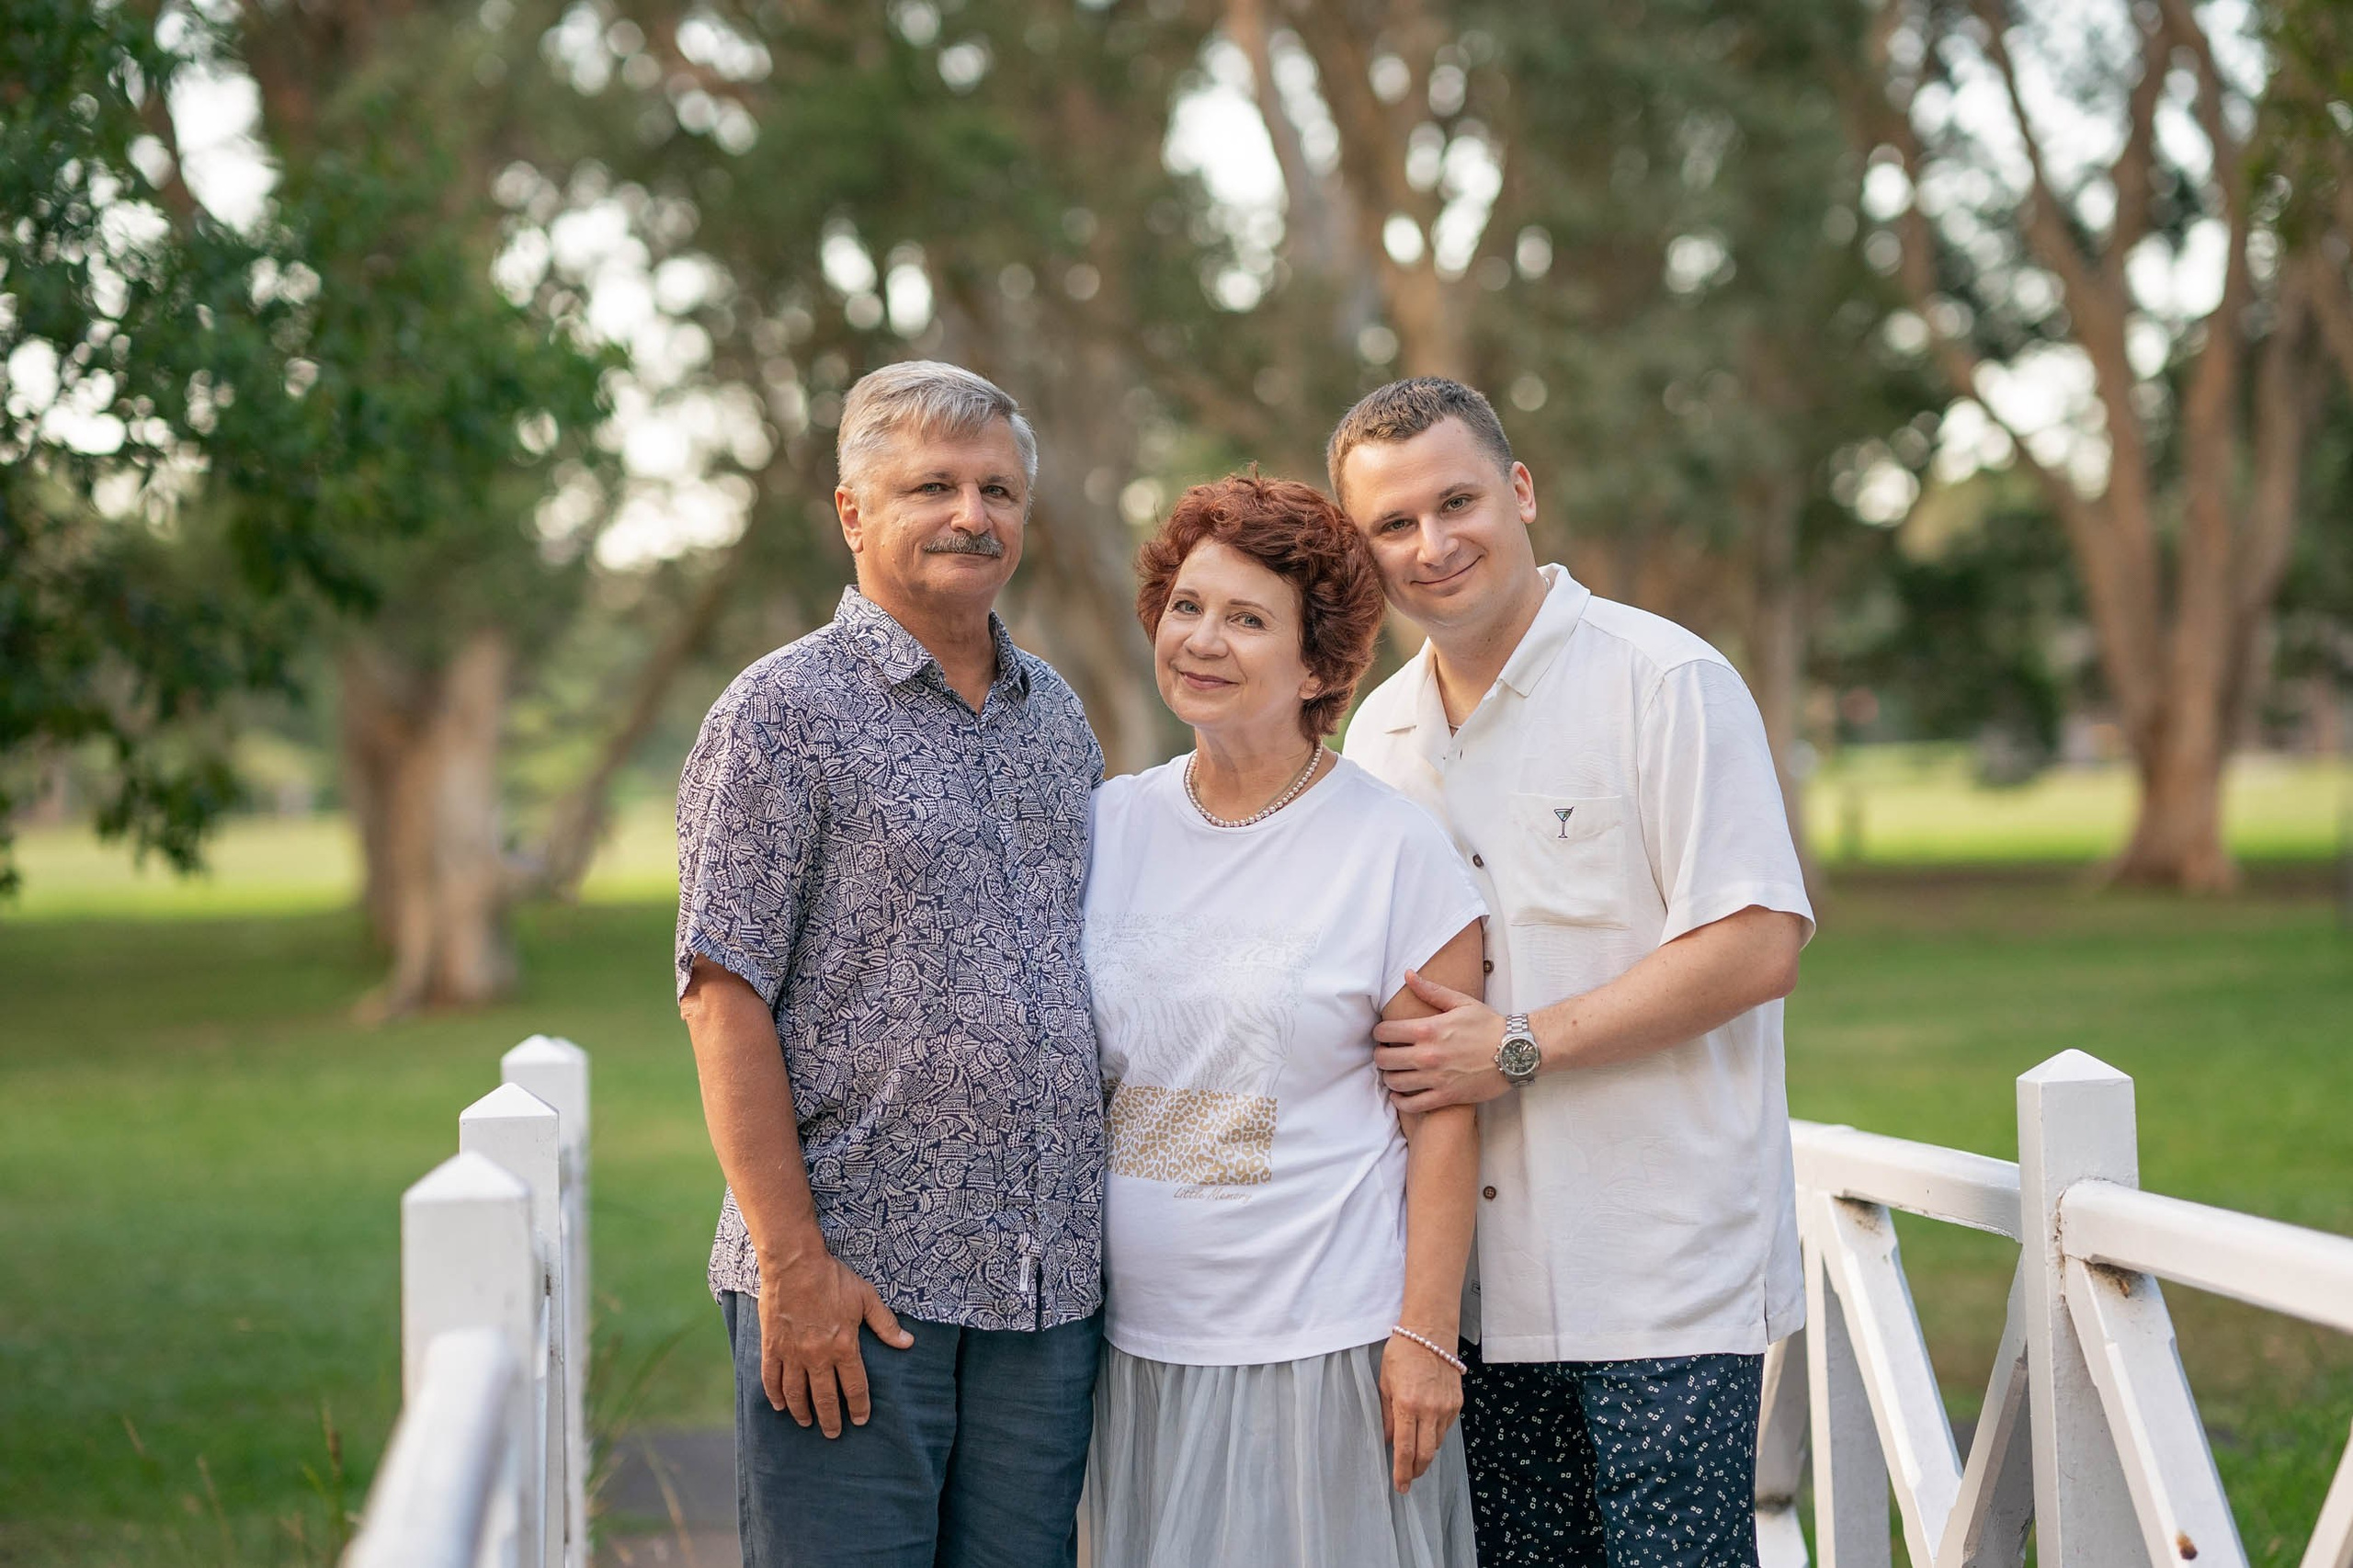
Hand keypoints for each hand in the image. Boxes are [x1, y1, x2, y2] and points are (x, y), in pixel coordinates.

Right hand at [756, 1247, 912, 1436]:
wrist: (794, 1264)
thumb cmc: (832, 1278)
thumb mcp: (866, 1297)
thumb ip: (885, 1324)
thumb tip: (907, 1343)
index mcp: (844, 1346)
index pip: (854, 1387)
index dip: (859, 1407)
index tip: (860, 1420)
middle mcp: (817, 1356)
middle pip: (825, 1397)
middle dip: (831, 1419)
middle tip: (833, 1433)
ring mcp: (792, 1353)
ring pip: (796, 1393)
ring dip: (802, 1412)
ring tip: (807, 1423)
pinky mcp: (773, 1347)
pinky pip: (772, 1378)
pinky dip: (775, 1395)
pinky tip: (779, 1406)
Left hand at [1373, 971, 1512, 1110]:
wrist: (1515, 1052)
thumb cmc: (1489, 1025)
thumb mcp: (1461, 1002)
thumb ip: (1431, 990)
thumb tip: (1408, 974)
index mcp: (1428, 1029)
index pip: (1385, 1032)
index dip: (1380, 1033)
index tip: (1384, 1035)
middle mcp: (1428, 1055)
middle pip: (1384, 1059)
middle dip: (1381, 1055)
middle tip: (1387, 1054)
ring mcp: (1436, 1078)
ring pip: (1394, 1082)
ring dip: (1390, 1077)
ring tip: (1395, 1072)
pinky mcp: (1446, 1097)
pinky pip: (1412, 1105)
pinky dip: (1401, 1101)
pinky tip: (1401, 1095)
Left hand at [1380, 1331, 1463, 1492]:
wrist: (1430, 1332)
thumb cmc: (1402, 1354)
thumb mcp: (1385, 1383)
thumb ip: (1386, 1415)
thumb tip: (1386, 1440)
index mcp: (1407, 1405)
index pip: (1405, 1449)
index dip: (1402, 1472)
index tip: (1400, 1486)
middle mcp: (1429, 1410)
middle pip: (1426, 1454)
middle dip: (1416, 1471)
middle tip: (1409, 1478)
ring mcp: (1446, 1407)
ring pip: (1437, 1443)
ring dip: (1426, 1453)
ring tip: (1416, 1456)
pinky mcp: (1457, 1403)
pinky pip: (1446, 1428)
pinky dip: (1436, 1435)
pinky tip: (1427, 1432)